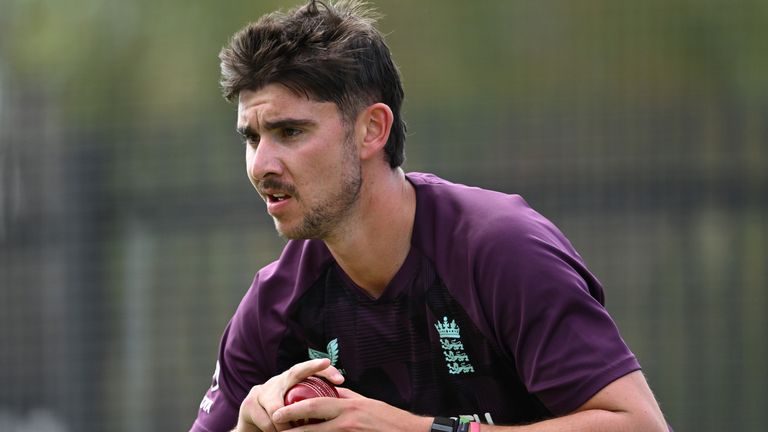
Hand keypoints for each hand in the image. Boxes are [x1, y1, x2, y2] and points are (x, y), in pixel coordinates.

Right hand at [234, 358, 343, 431]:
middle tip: (325, 363)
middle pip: (295, 371)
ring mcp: (261, 390)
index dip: (325, 371)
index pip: (310, 372)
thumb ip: (310, 408)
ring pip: (279, 408)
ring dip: (287, 425)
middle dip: (312, 367)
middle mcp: (277, 382)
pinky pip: (268, 420)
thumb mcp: (295, 414)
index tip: (341, 379)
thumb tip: (337, 411)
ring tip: (289, 431)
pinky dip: (275, 430)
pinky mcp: (248, 404)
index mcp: (290, 384)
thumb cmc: (280, 424)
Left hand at [271, 387, 432, 431]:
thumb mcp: (365, 402)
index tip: (278, 412)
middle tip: (275, 427)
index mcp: (348, 407)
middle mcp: (346, 423)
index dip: (294, 409)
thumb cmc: (388, 418)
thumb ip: (345, 397)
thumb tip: (328, 392)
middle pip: (312, 428)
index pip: (315, 406)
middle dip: (291, 430)